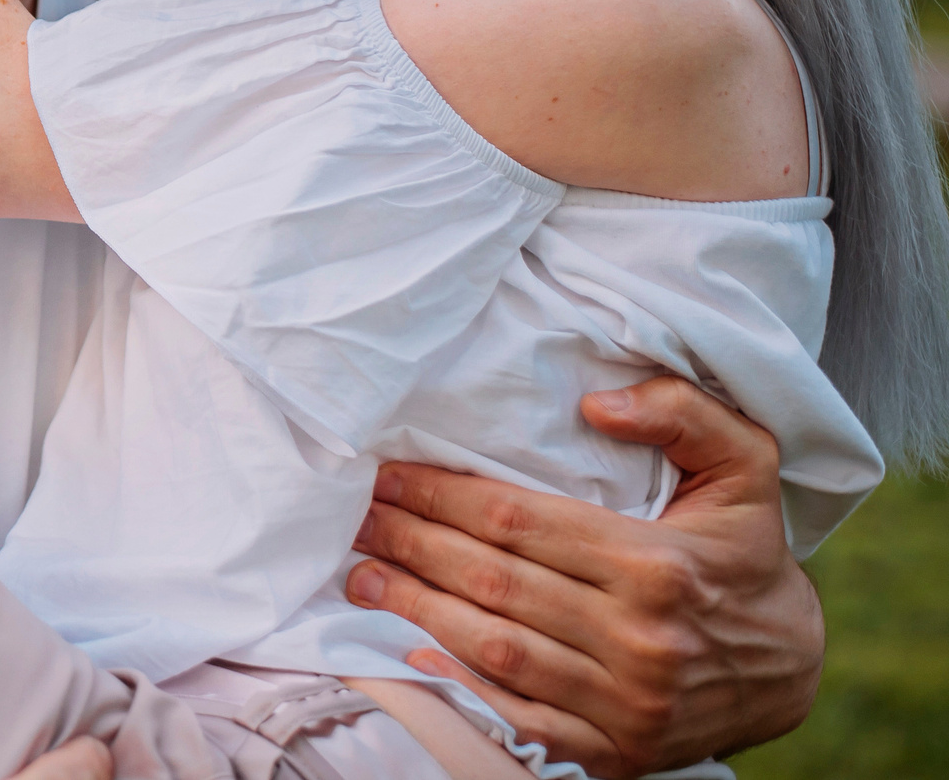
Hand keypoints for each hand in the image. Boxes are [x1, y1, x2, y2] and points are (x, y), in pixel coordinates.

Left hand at [348, 376, 822, 777]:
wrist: (790, 667)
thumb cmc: (744, 554)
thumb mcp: (745, 469)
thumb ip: (684, 415)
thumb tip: (599, 402)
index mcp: (656, 565)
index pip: (519, 521)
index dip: (442, 495)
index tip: (388, 476)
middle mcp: (638, 638)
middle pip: (494, 581)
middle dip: (412, 545)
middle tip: (356, 520)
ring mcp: (624, 703)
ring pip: (495, 647)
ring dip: (415, 610)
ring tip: (362, 577)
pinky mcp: (614, 751)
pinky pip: (521, 719)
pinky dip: (462, 690)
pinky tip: (409, 654)